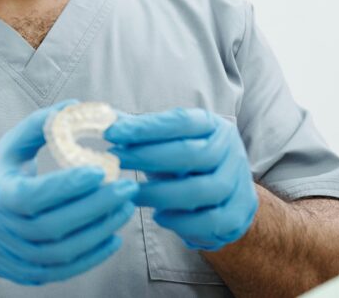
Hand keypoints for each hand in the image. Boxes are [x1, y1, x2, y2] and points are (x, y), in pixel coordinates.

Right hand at [0, 100, 139, 284]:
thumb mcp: (6, 149)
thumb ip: (38, 127)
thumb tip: (73, 106)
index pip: (33, 196)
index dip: (66, 186)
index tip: (98, 171)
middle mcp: (5, 231)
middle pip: (55, 225)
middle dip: (96, 206)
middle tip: (126, 186)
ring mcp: (17, 257)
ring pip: (65, 251)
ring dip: (100, 229)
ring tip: (125, 207)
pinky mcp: (31, 274)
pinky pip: (66, 269)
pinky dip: (93, 255)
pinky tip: (113, 235)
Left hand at [105, 107, 258, 251]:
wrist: (225, 196)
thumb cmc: (185, 163)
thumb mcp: (165, 141)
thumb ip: (137, 130)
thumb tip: (100, 117)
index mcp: (211, 125)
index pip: (180, 121)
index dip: (144, 128)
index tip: (111, 133)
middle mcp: (229, 150)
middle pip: (190, 154)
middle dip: (147, 157)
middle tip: (114, 160)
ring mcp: (237, 182)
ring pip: (200, 189)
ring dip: (160, 193)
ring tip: (132, 193)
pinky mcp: (238, 213)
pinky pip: (209, 220)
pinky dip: (181, 221)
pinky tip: (158, 216)